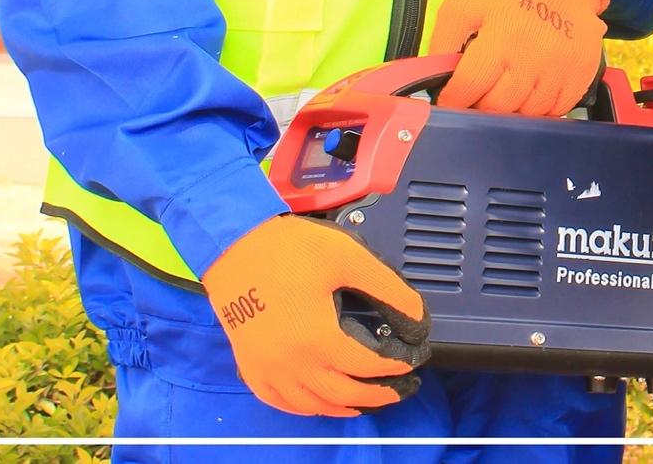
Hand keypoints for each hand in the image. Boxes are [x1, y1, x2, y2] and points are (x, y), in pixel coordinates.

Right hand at [202, 214, 428, 417]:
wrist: (234, 246)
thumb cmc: (291, 248)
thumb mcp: (350, 259)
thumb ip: (389, 290)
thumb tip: (418, 318)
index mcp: (319, 339)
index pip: (369, 365)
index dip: (397, 365)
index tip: (416, 358)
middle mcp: (292, 365)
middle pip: (345, 393)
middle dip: (380, 394)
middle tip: (405, 387)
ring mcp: (268, 371)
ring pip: (313, 406)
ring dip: (346, 406)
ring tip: (370, 399)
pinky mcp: (251, 368)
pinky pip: (282, 402)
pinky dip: (308, 407)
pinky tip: (322, 400)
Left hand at [430, 0, 611, 115]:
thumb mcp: (464, 4)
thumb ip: (442, 42)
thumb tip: (431, 80)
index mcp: (501, 38)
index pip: (468, 89)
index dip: (454, 99)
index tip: (452, 98)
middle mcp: (533, 58)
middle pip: (496, 108)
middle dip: (480, 105)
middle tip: (478, 93)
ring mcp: (560, 70)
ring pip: (526, 115)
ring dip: (511, 109)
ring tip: (506, 88)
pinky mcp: (580, 76)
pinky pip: (555, 112)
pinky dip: (539, 109)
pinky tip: (531, 89)